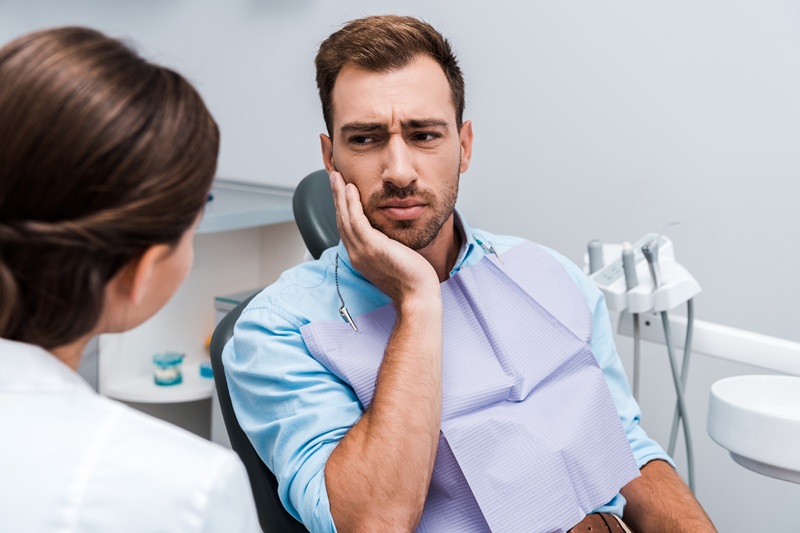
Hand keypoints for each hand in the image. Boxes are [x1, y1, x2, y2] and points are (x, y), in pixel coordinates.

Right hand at [330, 171, 438, 304]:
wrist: (417, 296)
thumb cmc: (411, 280)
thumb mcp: (394, 259)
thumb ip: (386, 246)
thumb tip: (388, 235)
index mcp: (361, 257)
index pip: (346, 228)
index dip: (342, 208)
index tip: (341, 191)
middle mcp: (357, 254)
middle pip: (341, 220)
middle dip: (336, 197)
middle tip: (333, 177)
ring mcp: (362, 251)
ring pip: (345, 218)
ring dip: (339, 195)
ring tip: (337, 177)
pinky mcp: (372, 248)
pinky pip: (356, 221)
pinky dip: (351, 204)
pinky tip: (350, 190)